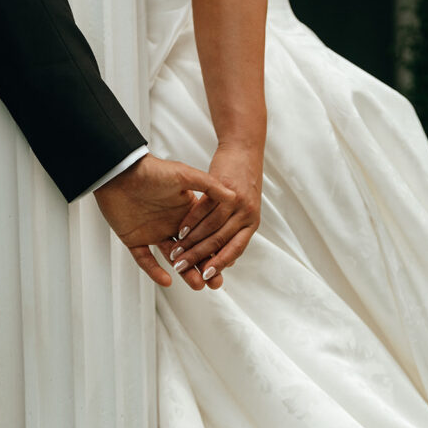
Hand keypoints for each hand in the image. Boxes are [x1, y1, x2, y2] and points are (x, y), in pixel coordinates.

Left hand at [94, 153, 235, 288]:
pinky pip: (145, 259)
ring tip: (198, 284)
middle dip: (204, 266)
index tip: (229, 263)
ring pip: (172, 258)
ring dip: (185, 272)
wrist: (119, 170)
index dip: (217, 249)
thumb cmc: (151, 170)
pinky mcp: (134, 239)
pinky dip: (154, 270)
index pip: (206, 234)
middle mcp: (172, 224)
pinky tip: (166, 280)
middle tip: (216, 282)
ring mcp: (154, 232)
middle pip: (192, 250)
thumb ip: (208, 186)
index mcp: (186, 211)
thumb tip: (233, 196)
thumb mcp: (184, 175)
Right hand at [167, 143, 262, 281]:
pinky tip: (179, 231)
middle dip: (198, 257)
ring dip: (192, 242)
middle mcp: (247, 214)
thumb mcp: (241, 211)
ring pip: (211, 227)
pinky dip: (191, 222)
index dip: (219, 263)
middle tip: (182, 267)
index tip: (204, 275)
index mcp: (251, 224)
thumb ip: (232, 233)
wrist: (244, 153)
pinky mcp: (223, 187)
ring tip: (176, 252)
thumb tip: (223, 261)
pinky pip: (204, 208)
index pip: (235, 249)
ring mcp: (236, 201)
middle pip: (220, 240)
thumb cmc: (240, 184)